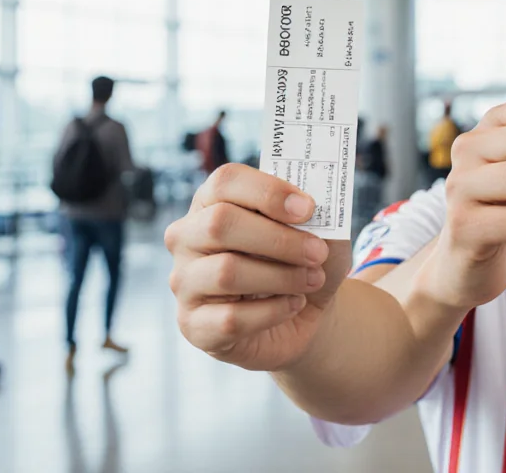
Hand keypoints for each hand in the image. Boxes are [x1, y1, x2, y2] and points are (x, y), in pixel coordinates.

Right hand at [165, 164, 351, 371]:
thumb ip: (320, 217)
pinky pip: (231, 318)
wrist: (303, 314)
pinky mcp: (193, 324)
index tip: (308, 209)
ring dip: (281, 277)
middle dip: (278, 239)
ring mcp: (184, 282)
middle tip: (317, 252)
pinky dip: (273, 311)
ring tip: (313, 280)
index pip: (226, 181)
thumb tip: (317, 211)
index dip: (268, 191)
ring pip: (227, 272)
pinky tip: (294, 305)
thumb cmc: (303, 261)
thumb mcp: (320, 234)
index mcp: (213, 202)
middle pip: (220, 223)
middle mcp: (188, 237)